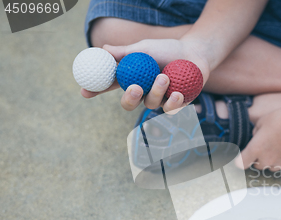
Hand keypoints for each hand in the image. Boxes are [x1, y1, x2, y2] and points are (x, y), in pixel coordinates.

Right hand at [80, 39, 210, 111]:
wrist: (195, 53)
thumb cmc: (168, 49)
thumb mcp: (145, 48)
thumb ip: (126, 52)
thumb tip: (103, 50)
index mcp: (131, 78)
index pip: (110, 86)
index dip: (96, 90)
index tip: (85, 91)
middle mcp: (143, 92)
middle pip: (128, 103)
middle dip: (129, 99)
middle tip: (135, 87)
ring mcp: (159, 100)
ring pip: (151, 104)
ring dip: (156, 92)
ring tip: (164, 76)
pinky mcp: (176, 105)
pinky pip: (170, 109)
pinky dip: (173, 102)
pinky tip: (178, 93)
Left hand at [239, 105, 280, 170]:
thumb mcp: (261, 122)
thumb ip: (255, 133)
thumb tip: (256, 138)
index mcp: (255, 149)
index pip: (241, 163)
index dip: (240, 160)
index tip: (242, 158)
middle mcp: (267, 160)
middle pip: (257, 166)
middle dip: (259, 158)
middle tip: (266, 146)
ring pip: (272, 167)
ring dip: (272, 160)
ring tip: (279, 146)